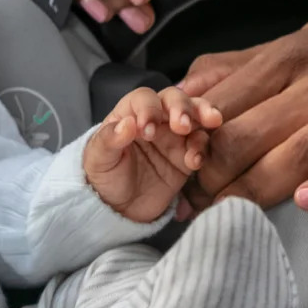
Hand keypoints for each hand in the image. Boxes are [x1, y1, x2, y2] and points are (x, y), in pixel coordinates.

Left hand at [84, 86, 224, 222]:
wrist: (119, 208)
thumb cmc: (104, 177)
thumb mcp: (98, 160)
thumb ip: (109, 140)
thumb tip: (126, 124)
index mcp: (131, 113)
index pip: (144, 99)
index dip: (149, 109)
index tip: (147, 131)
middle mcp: (156, 119)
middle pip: (174, 99)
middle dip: (183, 107)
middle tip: (182, 125)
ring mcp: (174, 137)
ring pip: (194, 116)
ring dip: (203, 116)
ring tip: (210, 124)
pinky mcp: (186, 156)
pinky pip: (201, 146)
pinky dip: (203, 149)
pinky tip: (195, 161)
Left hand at [182, 0, 307, 213]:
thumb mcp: (304, 40)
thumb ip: (241, 66)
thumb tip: (181, 90)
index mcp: (295, 53)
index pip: (225, 101)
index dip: (189, 143)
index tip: (168, 175)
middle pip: (254, 130)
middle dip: (211, 176)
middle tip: (189, 210)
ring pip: (304, 148)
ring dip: (257, 187)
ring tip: (228, 218)